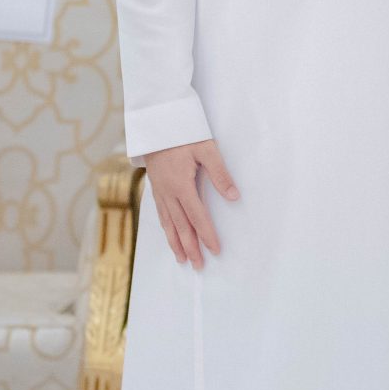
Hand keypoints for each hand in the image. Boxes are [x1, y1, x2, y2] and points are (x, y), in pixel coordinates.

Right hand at [144, 139, 238, 268]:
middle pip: (180, 226)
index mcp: (181, 185)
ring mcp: (159, 191)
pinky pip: (160, 214)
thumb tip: (234, 196)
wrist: (155, 123)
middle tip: (198, 266)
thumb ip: (220, 173)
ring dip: (176, 243)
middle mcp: (168, 192)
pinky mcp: (155, 187)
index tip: (215, 250)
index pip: (197, 216)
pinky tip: (169, 235)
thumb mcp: (206, 149)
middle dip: (190, 247)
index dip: (206, 235)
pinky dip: (166, 228)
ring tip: (182, 259)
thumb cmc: (183, 133)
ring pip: (168, 223)